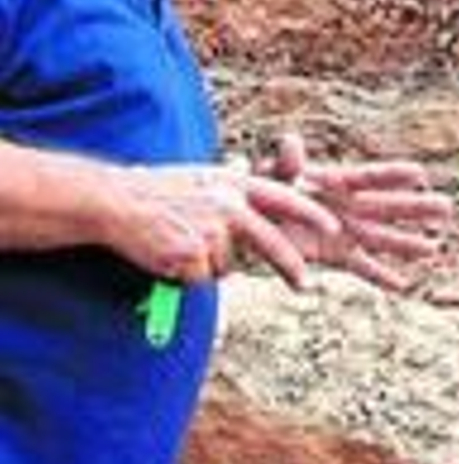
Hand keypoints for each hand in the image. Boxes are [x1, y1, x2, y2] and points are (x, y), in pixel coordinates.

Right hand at [101, 162, 342, 288]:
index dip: (310, 213)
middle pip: (271, 240)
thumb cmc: (161, 191)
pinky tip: (170, 257)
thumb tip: (251, 183)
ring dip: (207, 266)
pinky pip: (202, 278)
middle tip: (305, 285)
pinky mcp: (193, 254)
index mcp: (235, 183)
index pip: (284, 197)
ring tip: (180, 245)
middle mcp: (229, 204)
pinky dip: (188, 276)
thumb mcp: (205, 178)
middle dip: (290, 265)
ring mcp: (211, 230)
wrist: (118, 202)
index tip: (334, 227)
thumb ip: (232, 188)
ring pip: (226, 266)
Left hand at [260, 132, 453, 291]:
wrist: (258, 219)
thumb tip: (290, 142)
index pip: (369, 178)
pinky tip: (403, 285)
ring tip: (435, 248)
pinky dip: (381, 276)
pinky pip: (362, 267)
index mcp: (336, 182)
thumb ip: (286, 163)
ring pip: (381, 238)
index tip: (420, 174)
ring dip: (407, 244)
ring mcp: (345, 232)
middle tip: (448, 208)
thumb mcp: (273, 174)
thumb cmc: (266, 189)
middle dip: (416, 209)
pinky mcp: (335, 256)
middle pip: (386, 208)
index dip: (393, 177)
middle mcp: (349, 207)